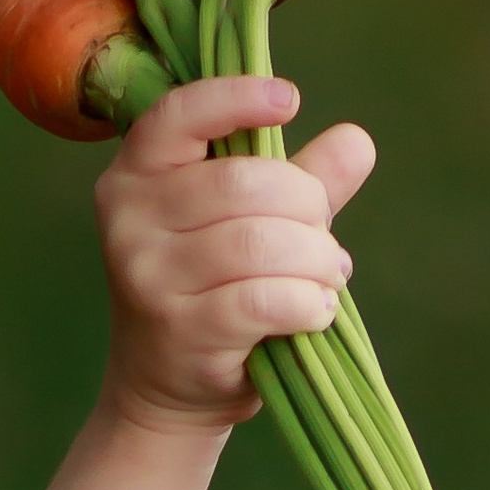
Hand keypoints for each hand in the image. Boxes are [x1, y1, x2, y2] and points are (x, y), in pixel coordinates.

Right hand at [94, 72, 375, 430]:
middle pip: (246, 182)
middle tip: (323, 240)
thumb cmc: (210, 291)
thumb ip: (299, 180)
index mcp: (136, 175)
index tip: (290, 101)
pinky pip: (266, 299)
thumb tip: (357, 140)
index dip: (235, 99)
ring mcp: (149, 275)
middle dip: (308, 208)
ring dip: (316, 261)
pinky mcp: (181, 328)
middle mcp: (131, 219)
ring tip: (325, 278)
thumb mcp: (248, 224)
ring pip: (262, 242)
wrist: (163, 390)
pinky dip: (308, 303)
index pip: (179, 116)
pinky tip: (315, 312)